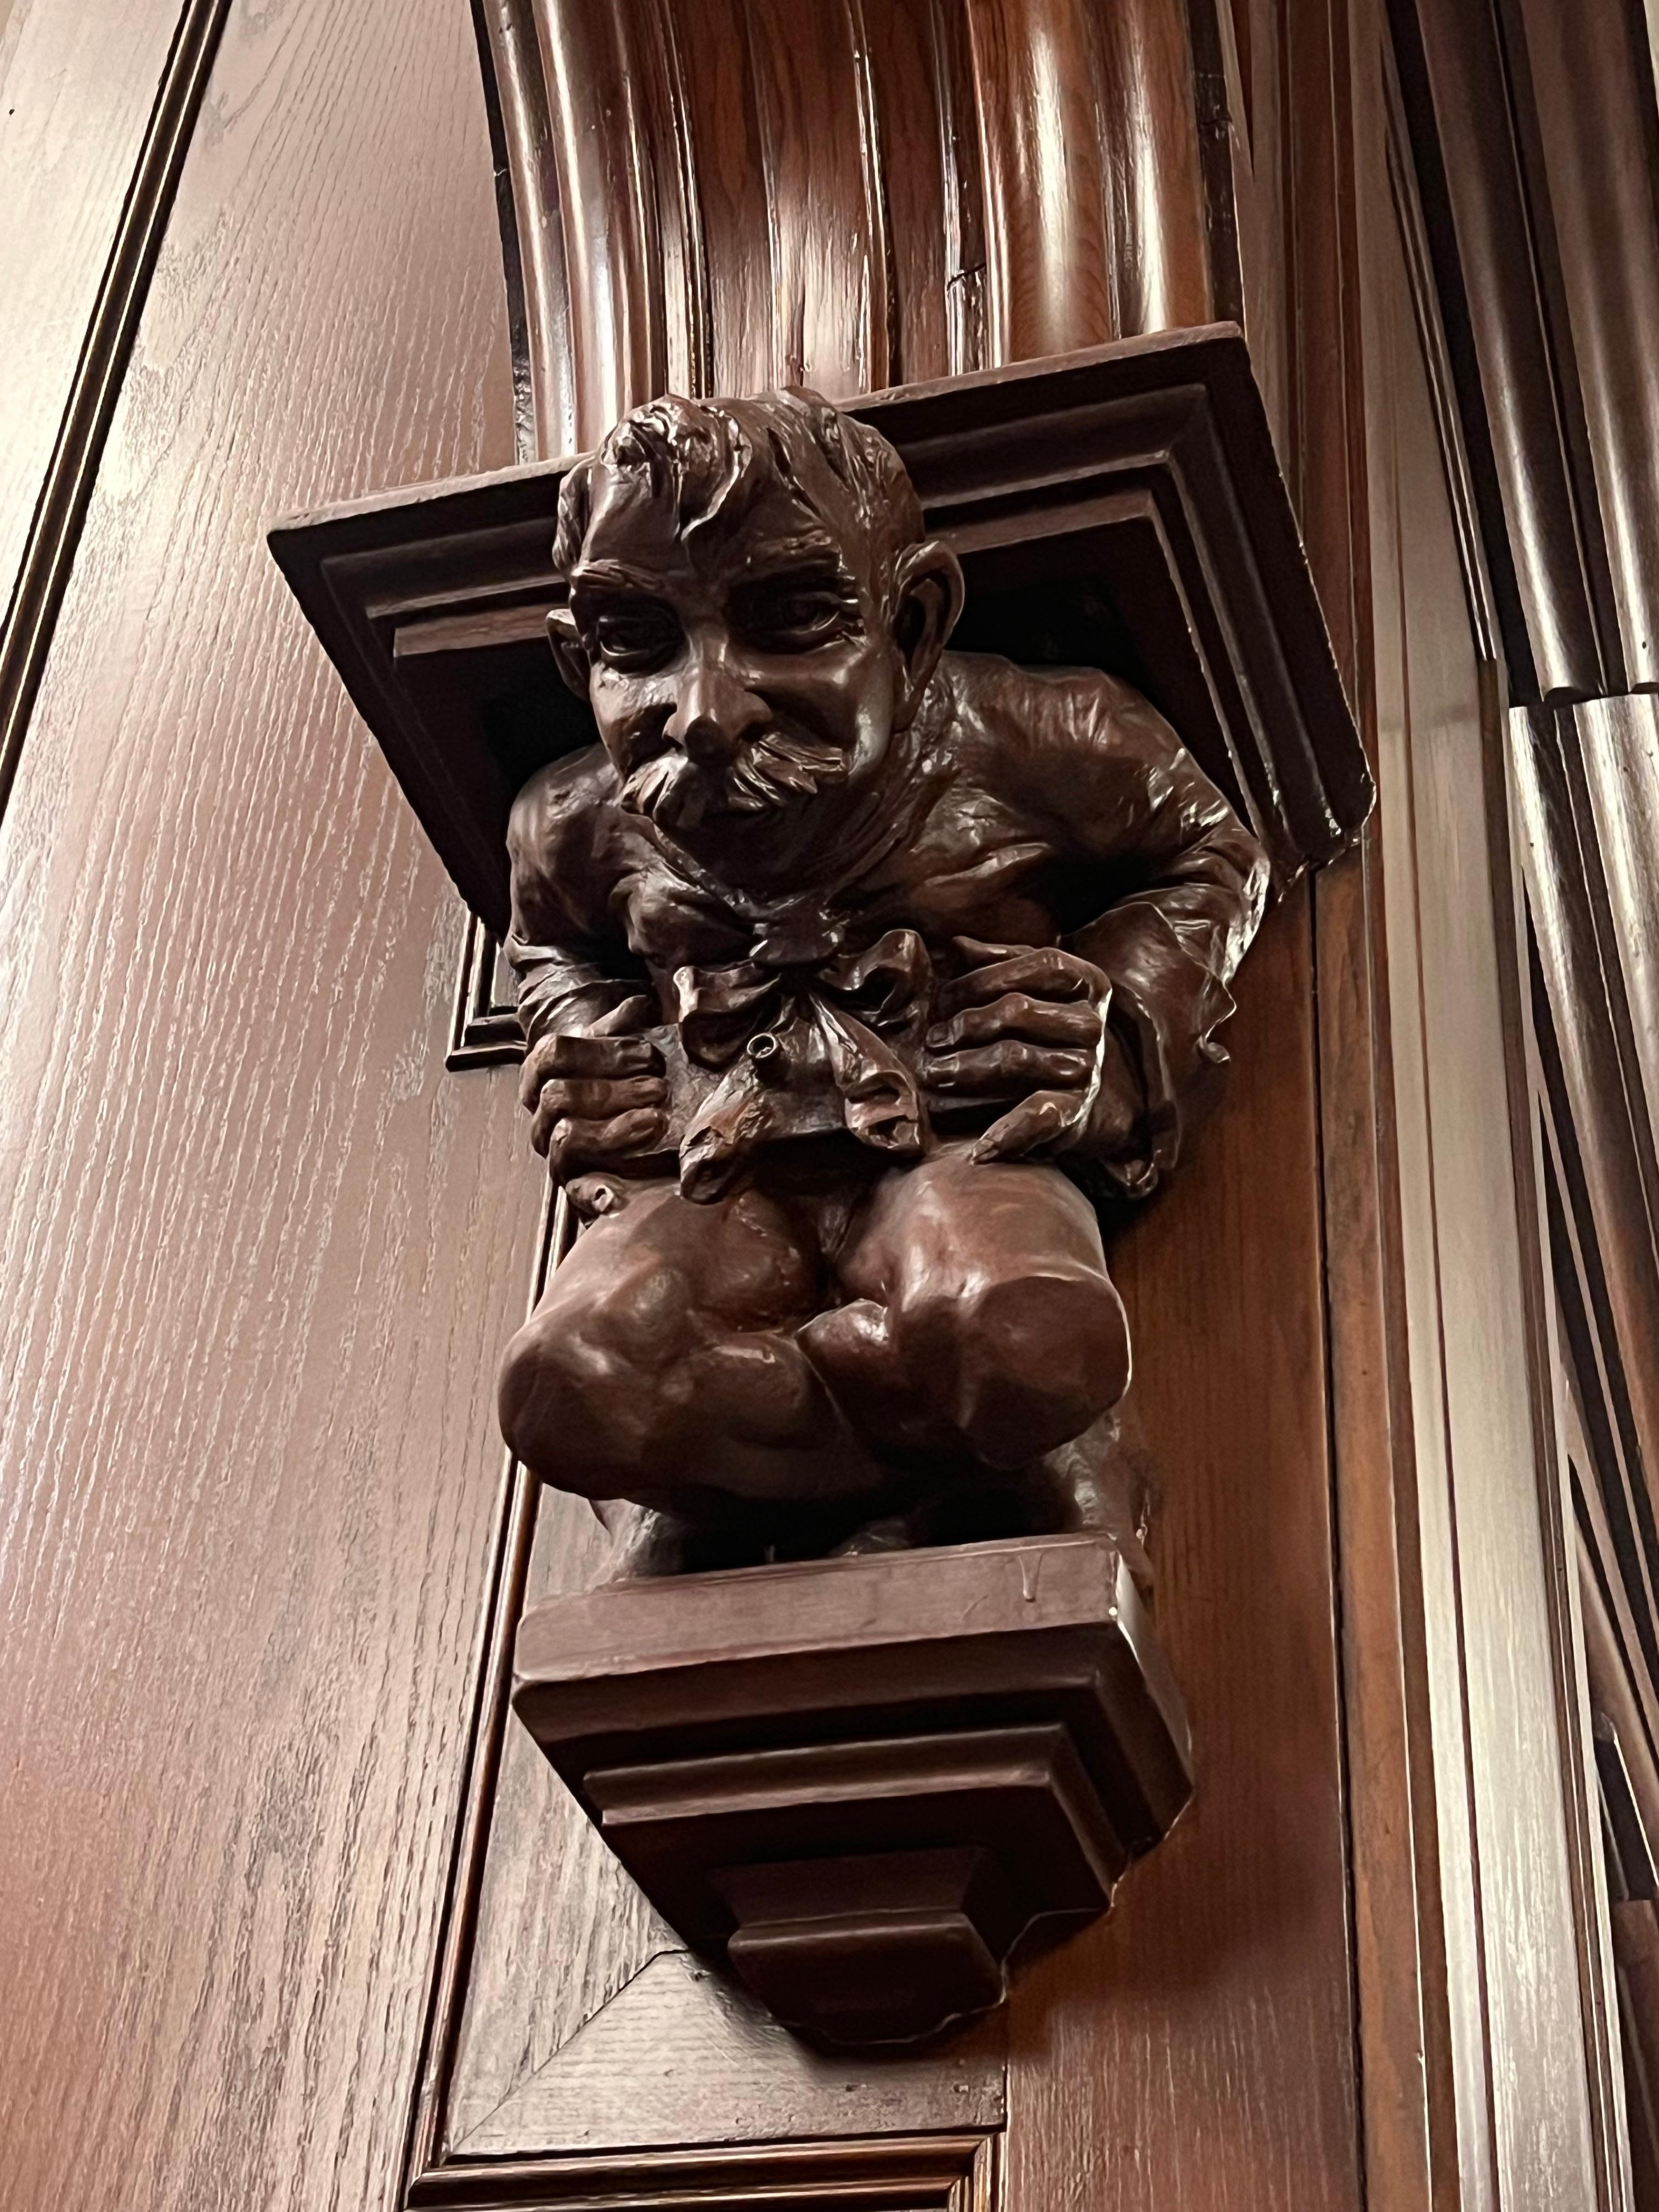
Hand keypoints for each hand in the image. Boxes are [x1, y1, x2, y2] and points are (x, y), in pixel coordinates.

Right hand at [518, 999, 668, 1181]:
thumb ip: (622, 1026)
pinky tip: (616, 1195)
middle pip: (559, 1096)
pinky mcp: (574, 1184)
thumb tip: (637, 1005)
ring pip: (566, 1138)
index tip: (646, 1053)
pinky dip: (594, 1193)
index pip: (554, 1054)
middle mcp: (541, 1112)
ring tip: (656, 1121)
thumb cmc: (618, 1075)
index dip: (601, 1052)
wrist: (624, 1119)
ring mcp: (554, 1150)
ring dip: (614, 1130)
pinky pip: (574, 1191)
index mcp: (542, 1071)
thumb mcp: (619, 1046)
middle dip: (613, 1090)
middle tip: (659, 1087)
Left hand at [923, 936, 1136, 1162]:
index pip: (1039, 964)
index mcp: (1087, 983)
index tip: (945, 996)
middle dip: (966, 1022)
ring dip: (967, 1067)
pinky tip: (979, 1149)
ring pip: (1016, 1057)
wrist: (1077, 1088)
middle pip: (1019, 1010)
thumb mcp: (1028, 985)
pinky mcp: (1074, 1111)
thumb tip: (957, 945)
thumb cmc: (1040, 1025)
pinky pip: (1040, 1117)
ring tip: (934, 1073)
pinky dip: (1009, 1133)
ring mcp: (1085, 1068)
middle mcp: (1092, 1024)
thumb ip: (997, 962)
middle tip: (932, 1038)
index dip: (986, 976)